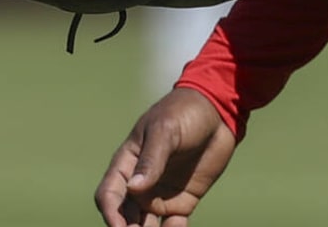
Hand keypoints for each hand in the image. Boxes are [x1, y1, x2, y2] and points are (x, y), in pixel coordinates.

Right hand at [96, 89, 239, 226]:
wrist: (218, 112)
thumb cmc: (184, 113)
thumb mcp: (166, 131)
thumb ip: (151, 160)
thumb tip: (133, 188)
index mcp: (127, 164)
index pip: (109, 196)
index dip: (111, 215)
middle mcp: (139, 184)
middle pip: (125, 216)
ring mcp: (160, 194)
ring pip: (146, 225)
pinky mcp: (183, 201)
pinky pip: (173, 225)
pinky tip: (179, 226)